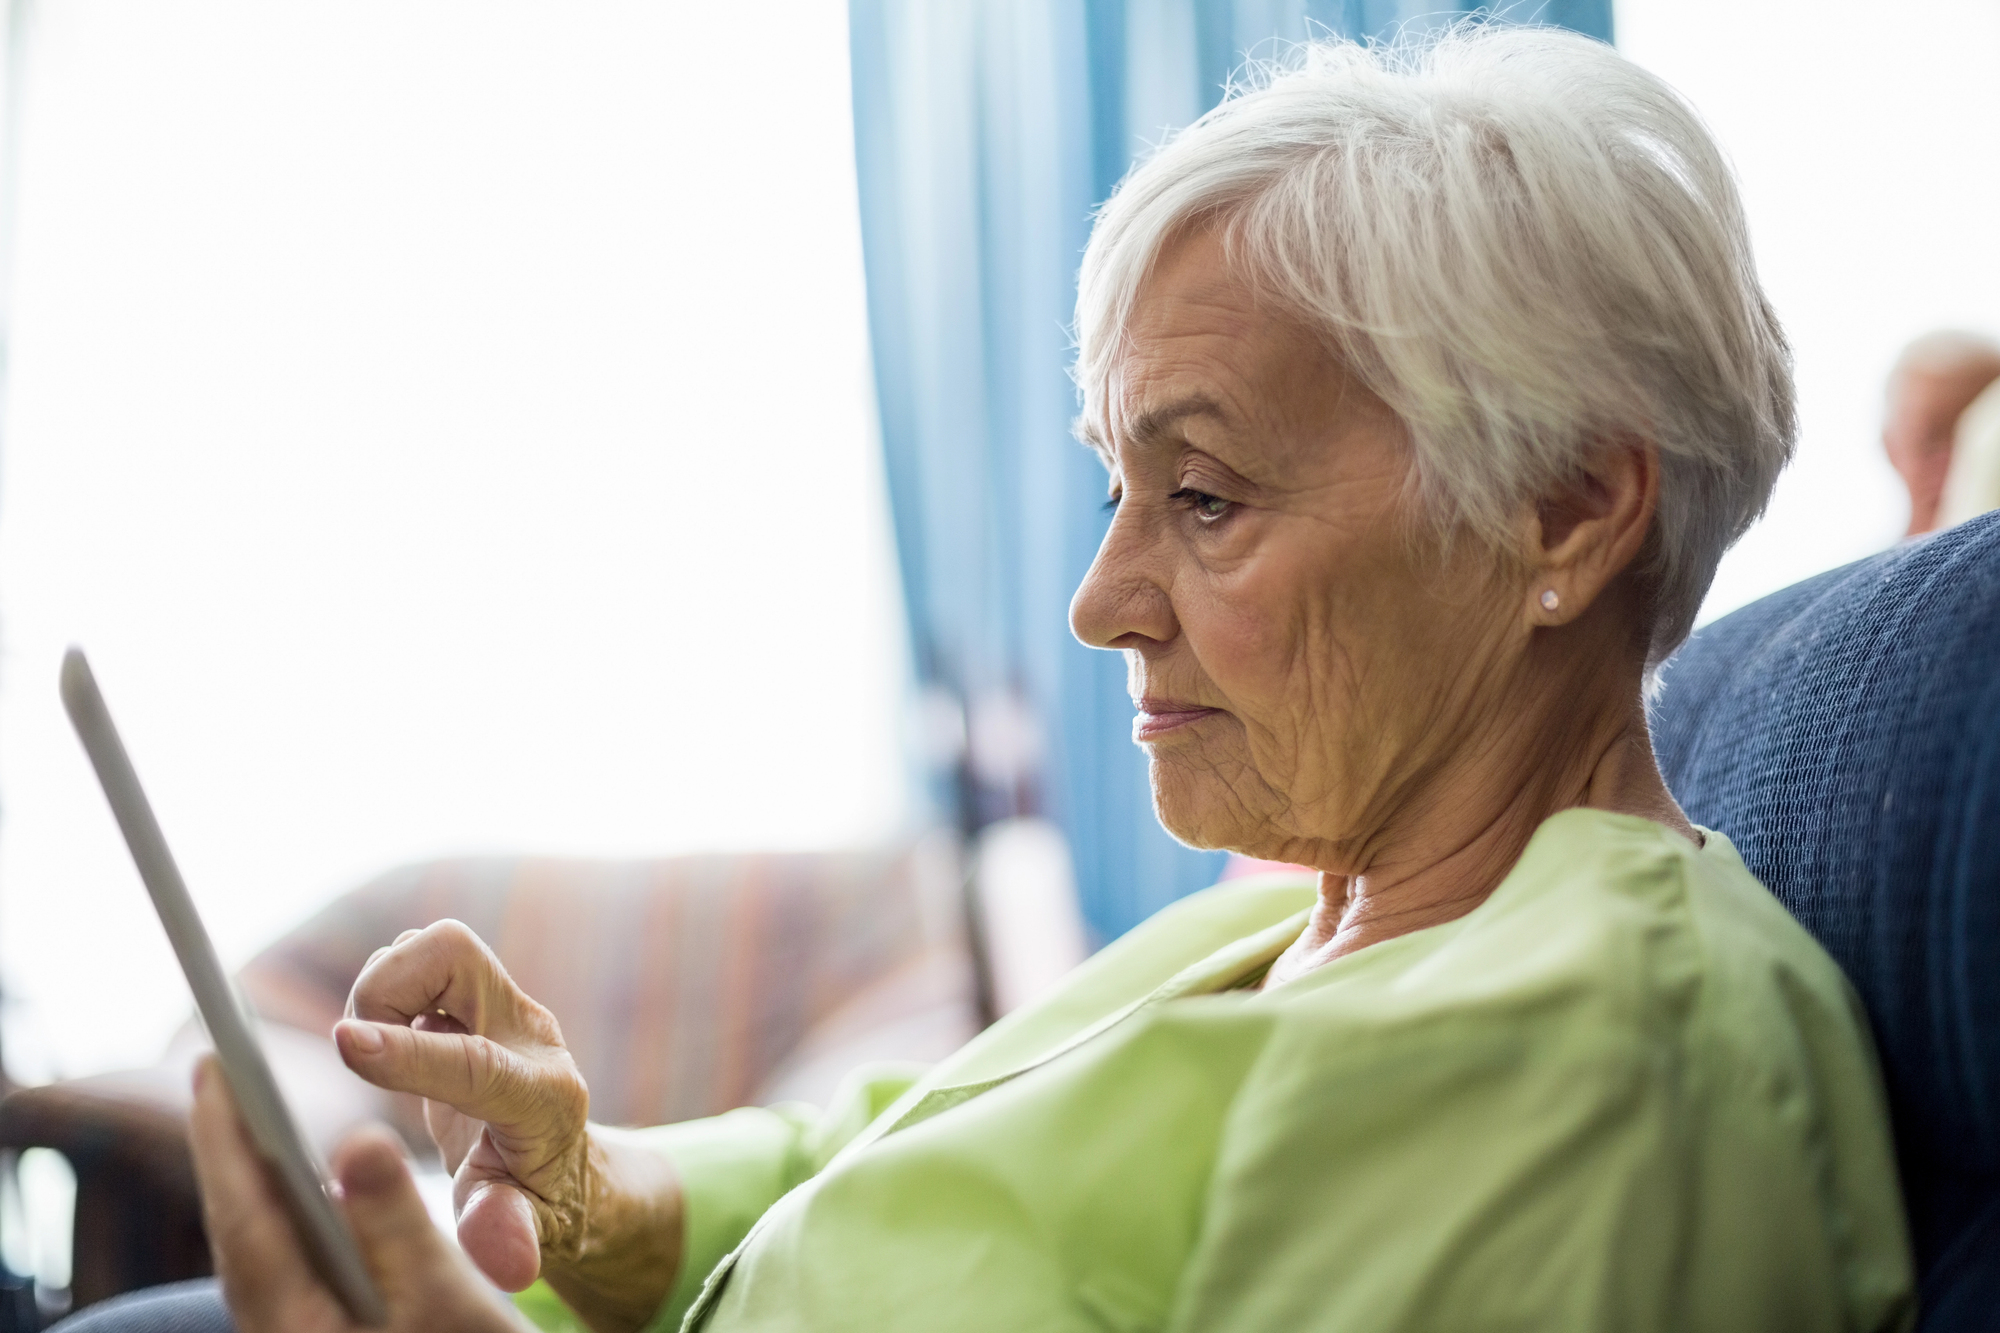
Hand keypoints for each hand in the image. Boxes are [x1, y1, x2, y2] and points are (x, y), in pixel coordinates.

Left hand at [187, 1054, 517, 1332]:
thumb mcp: (446, 1296)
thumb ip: (397, 1220)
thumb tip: (356, 1139)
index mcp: (297, 1323)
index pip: (247, 1215)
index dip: (226, 1137)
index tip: (214, 1065)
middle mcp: (280, 1332)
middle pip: (241, 1228)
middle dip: (230, 1148)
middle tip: (220, 1070)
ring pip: (257, 1248)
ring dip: (252, 1178)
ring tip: (249, 1116)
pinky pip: (281, 1264)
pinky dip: (280, 1213)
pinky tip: (296, 1191)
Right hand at [333, 920, 590, 1292]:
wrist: (560, 1168)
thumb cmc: (539, 1204)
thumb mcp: (531, 1232)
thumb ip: (511, 1233)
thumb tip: (507, 1257)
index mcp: (544, 1097)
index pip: (476, 1063)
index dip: (410, 1053)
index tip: (347, 1044)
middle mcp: (528, 1034)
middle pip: (456, 951)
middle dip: (389, 987)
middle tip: (365, 1051)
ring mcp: (502, 1008)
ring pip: (433, 945)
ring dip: (383, 989)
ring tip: (380, 1053)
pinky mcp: (474, 998)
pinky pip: (420, 960)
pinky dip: (387, 991)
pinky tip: (390, 1044)